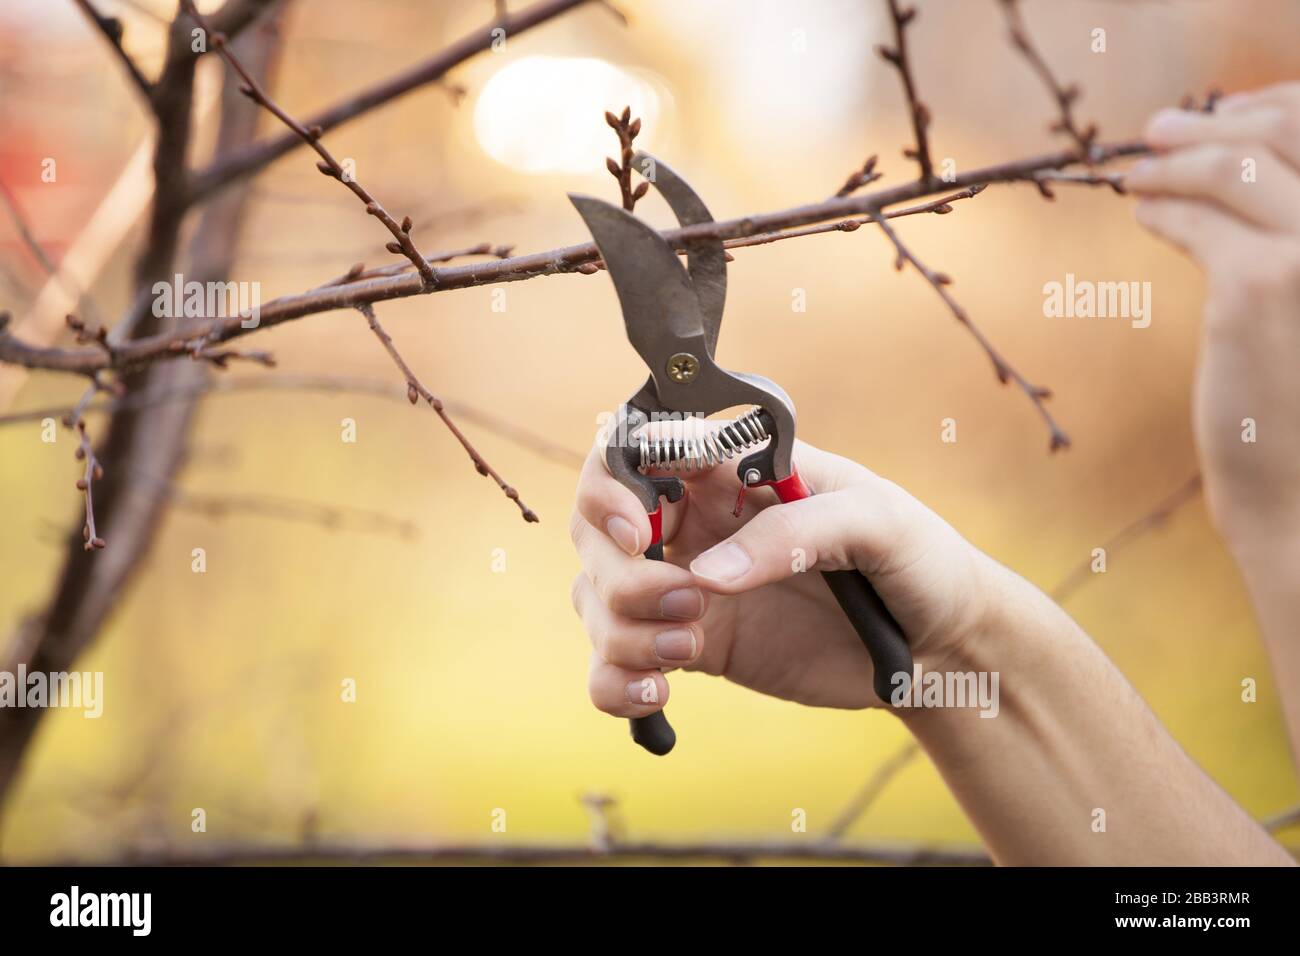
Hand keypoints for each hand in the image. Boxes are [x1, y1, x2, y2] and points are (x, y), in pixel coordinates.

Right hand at [568, 433, 995, 722]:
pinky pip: (614, 663)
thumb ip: (795, 531)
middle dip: (621, 573)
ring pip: (596, 598)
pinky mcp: (692, 647)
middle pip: (597, 529)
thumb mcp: (876, 522)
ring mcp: (687, 587)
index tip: (642, 532)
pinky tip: (657, 695)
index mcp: (731, 471)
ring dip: (623, 632)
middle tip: (688, 602)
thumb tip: (708, 573)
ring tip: (689, 650)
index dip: (612, 486)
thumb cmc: (917, 559)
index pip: (635, 451)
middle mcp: (696, 524)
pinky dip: (615, 683)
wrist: (939, 647)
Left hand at [1128, 83, 1299, 548]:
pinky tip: (1142, 214)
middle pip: (1288, 132)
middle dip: (1216, 123)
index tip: (1228, 112)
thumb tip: (1238, 163)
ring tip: (1135, 172)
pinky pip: (1198, 222)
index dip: (1277, 107)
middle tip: (1159, 129)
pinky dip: (1162, 209)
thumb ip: (1290, 233)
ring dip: (1174, 161)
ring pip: (1236, 168)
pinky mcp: (1261, 286)